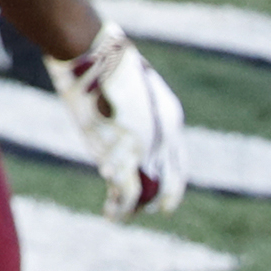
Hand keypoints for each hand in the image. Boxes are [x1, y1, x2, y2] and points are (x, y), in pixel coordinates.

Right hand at [47, 19, 188, 219]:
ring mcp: (143, 145)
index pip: (178, 162)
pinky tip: (112, 214)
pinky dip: (119, 205)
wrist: (92, 53)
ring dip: (132, 208)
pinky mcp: (120, 151)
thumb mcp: (129, 81)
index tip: (166, 202)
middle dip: (153, 198)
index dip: (174, 184)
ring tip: (118, 217)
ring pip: (144, 190)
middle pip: (164, 179)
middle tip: (144, 211)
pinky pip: (125, 190)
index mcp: (170, 117)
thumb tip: (120, 108)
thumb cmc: (105, 58)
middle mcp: (164, 136)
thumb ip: (133, 103)